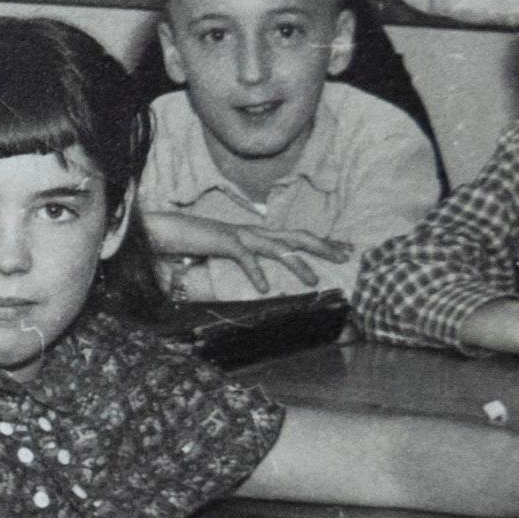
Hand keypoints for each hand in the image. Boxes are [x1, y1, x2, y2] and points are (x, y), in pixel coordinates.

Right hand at [142, 209, 351, 297]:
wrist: (172, 229)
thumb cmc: (204, 243)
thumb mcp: (234, 253)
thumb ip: (252, 260)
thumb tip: (270, 277)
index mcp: (260, 234)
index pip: (298, 237)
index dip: (323, 242)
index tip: (346, 249)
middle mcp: (256, 232)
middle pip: (297, 236)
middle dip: (322, 246)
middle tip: (345, 255)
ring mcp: (242, 235)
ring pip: (277, 247)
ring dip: (297, 263)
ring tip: (314, 280)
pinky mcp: (225, 241)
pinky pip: (244, 257)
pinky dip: (256, 272)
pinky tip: (265, 288)